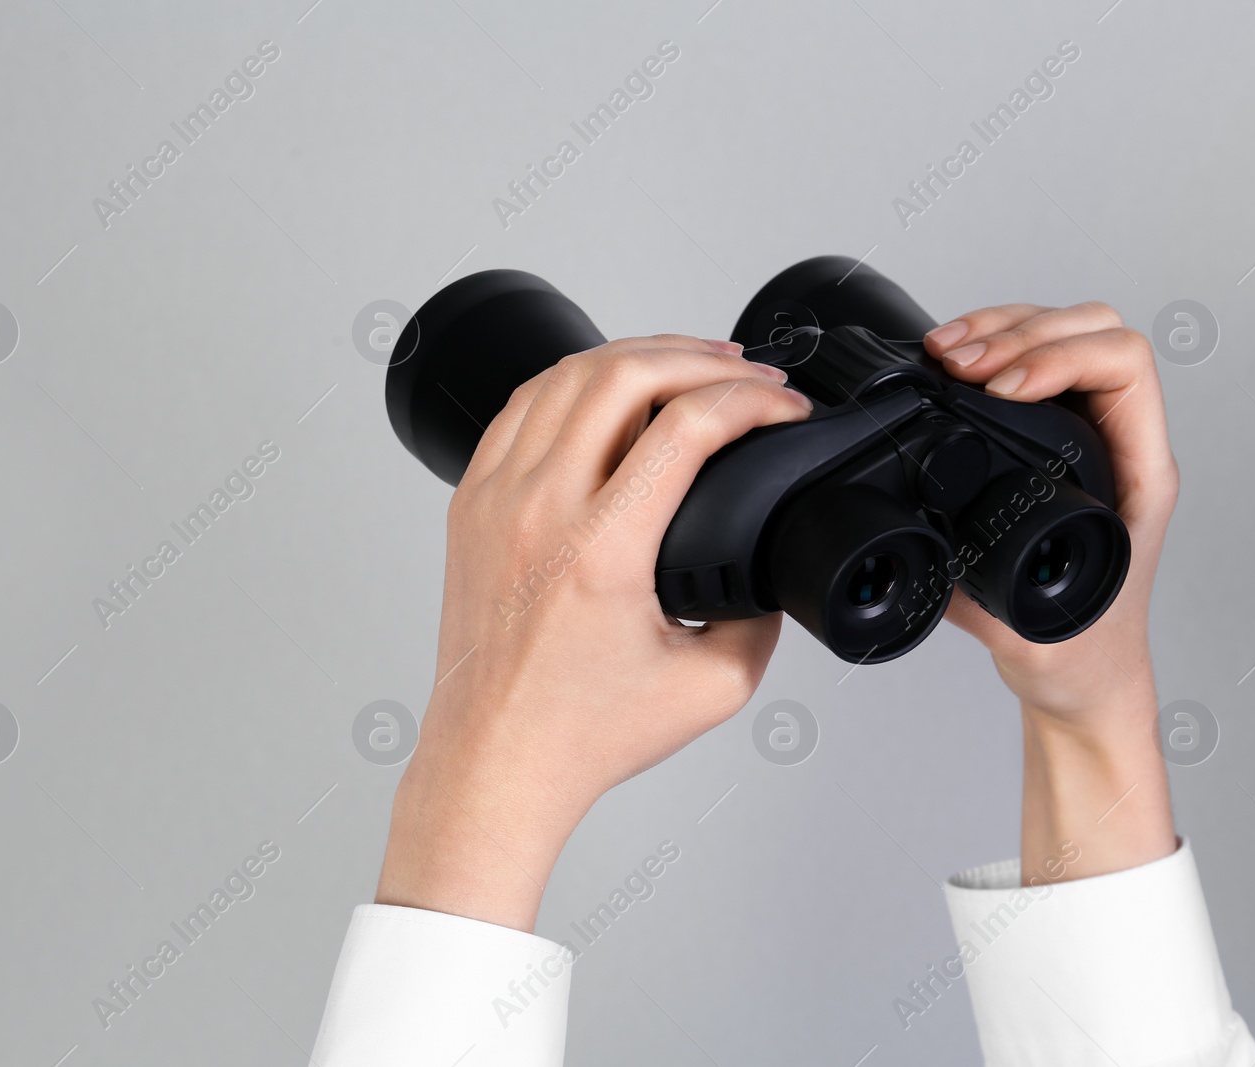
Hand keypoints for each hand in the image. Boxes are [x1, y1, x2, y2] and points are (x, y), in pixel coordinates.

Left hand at [377, 335, 812, 930]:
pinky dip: (574, 381)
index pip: (686, 427)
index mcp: (599, 550)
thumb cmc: (577, 733)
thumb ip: (761, 621)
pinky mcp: (470, 503)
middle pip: (623, 374)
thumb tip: (771, 568)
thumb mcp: (711, 688)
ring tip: (687, 365)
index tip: (784, 410)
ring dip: (637, 355)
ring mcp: (495, 499)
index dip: (752, 402)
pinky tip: (608, 388)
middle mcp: (539, 510)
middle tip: (745, 374)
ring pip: (566, 376)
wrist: (494, 760)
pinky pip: (521, 405)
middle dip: (700, 358)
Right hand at [924, 304, 1178, 881]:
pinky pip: (1032, 360)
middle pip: (1095, 331)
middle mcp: (1122, 443)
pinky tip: (949, 359)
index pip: (1125, 370)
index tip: (998, 388)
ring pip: (1064, 333)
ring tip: (944, 351)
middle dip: (1021, 331)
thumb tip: (941, 553)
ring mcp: (1089, 435)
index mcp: (1139, 475)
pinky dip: (989, 344)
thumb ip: (991, 602)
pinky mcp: (1054, 437)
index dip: (1059, 359)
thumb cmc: (1080, 656)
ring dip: (1000, 328)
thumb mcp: (1034, 634)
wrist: (1084, 677)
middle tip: (958, 363)